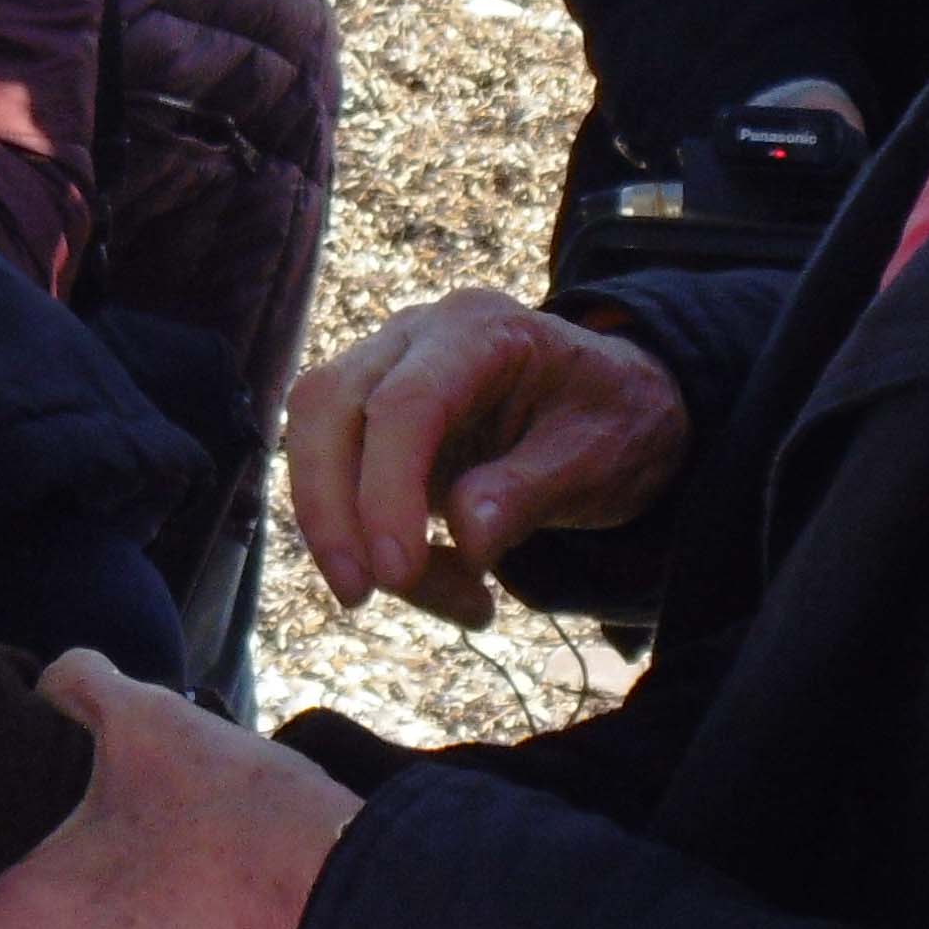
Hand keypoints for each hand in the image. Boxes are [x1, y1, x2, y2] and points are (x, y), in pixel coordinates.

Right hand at [285, 288, 688, 625]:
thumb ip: (531, 491)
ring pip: (314, 439)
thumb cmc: (612, 421)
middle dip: (330, 510)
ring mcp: (383, 373)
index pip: (405, 403)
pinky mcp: (370, 423)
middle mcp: (415, 338)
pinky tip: (441, 581)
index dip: (387, 491)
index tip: (397, 574)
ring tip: (448, 597)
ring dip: (346, 534)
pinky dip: (370, 542)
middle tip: (360, 597)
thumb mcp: (599, 457)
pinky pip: (338, 481)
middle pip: (326, 405)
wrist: (615, 407)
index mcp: (480, 330)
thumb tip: (466, 538)